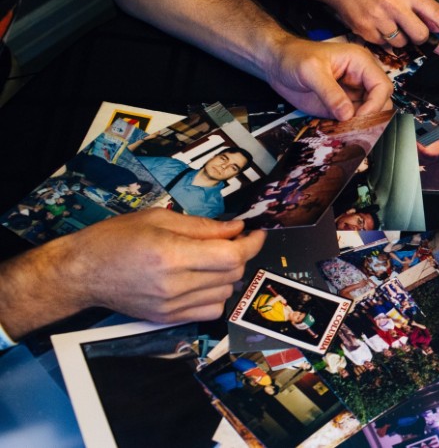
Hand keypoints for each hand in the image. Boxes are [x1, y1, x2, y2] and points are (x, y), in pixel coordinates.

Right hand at [60, 209, 264, 323]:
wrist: (82, 272)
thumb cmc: (115, 239)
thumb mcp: (158, 219)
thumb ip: (202, 226)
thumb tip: (237, 229)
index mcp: (171, 255)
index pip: (230, 256)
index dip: (251, 244)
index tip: (256, 234)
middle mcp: (173, 285)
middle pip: (232, 274)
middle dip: (239, 254)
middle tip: (230, 240)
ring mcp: (171, 306)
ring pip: (225, 293)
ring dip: (228, 275)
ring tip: (211, 259)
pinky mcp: (167, 319)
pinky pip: (210, 311)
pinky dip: (216, 295)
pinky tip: (203, 281)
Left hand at [266, 37, 393, 119]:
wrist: (277, 64)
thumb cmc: (293, 57)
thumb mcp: (310, 71)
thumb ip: (330, 93)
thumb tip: (347, 114)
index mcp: (360, 62)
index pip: (382, 86)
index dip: (375, 104)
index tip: (358, 117)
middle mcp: (360, 79)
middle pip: (381, 101)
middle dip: (371, 116)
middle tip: (353, 127)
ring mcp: (351, 94)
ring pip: (369, 114)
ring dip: (360, 125)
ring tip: (344, 131)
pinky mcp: (341, 107)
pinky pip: (352, 121)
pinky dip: (348, 129)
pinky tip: (337, 132)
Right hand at [327, 0, 438, 48]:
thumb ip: (418, 5)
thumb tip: (436, 26)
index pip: (435, 13)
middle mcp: (393, 5)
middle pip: (420, 35)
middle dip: (419, 36)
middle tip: (411, 28)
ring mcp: (378, 19)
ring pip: (402, 43)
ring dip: (400, 38)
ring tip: (388, 22)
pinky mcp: (365, 31)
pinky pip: (384, 46)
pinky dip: (384, 40)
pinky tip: (377, 25)